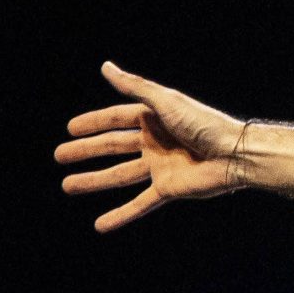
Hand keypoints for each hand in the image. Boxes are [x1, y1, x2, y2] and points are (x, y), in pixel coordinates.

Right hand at [56, 61, 247, 231]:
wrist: (235, 154)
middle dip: (86, 151)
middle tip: (58, 156)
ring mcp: (161, 166)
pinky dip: (121, 215)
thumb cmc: (204, 124)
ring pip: (119, 175)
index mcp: (155, 118)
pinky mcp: (169, 188)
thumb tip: (106, 67)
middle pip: (113, 146)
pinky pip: (139, 204)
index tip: (69, 129)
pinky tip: (100, 225)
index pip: (116, 119)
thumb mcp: (166, 102)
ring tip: (68, 185)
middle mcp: (156, 141)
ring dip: (94, 181)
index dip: (93, 123)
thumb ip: (135, 87)